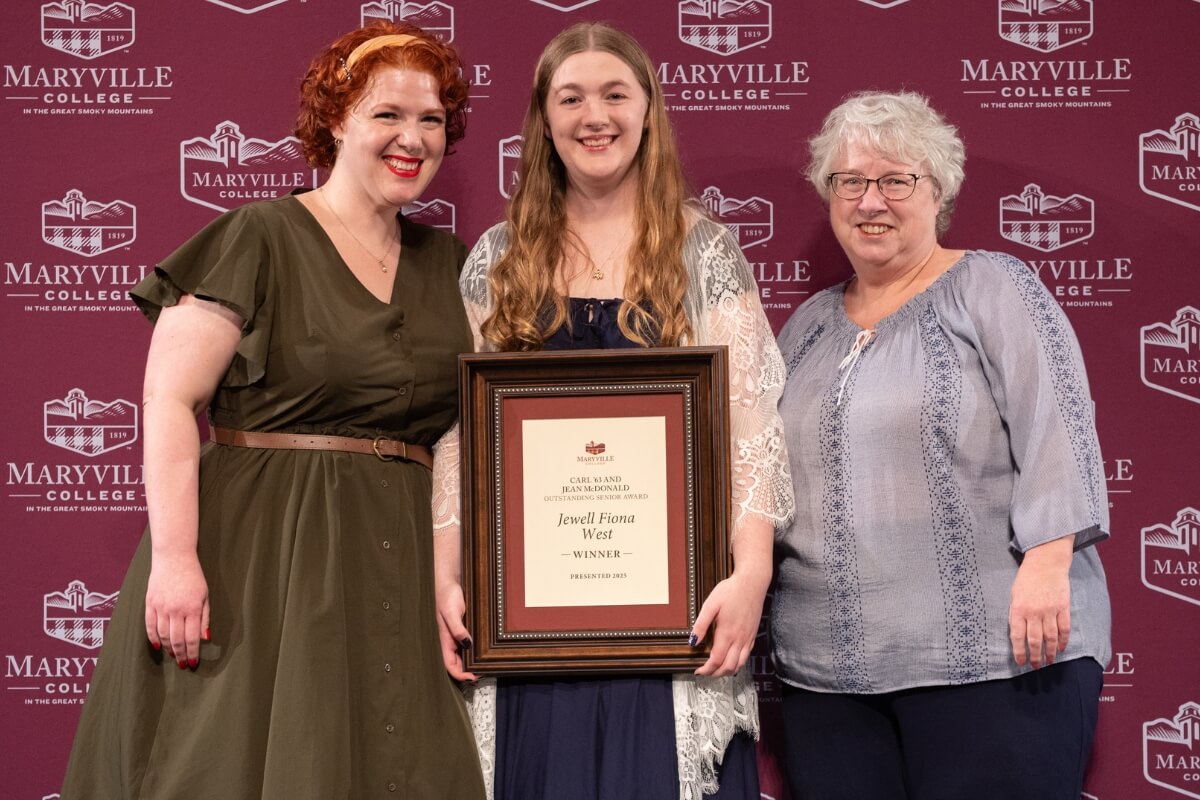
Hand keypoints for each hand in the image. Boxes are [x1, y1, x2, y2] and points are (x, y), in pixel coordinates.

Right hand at [144, 552, 208, 668]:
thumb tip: (206, 638)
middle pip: (176, 639)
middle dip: (181, 654)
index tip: (193, 663)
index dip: (192, 652)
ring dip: (168, 648)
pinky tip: (157, 646)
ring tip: (173, 656)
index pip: (192, 637)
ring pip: (163, 635)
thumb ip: (205, 617)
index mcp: (192, 608)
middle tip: (183, 664)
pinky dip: (153, 638)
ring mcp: (161, 606)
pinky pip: (150, 625)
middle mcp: (176, 610)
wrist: (174, 558)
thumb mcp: (205, 595)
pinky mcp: (150, 603)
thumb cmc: (193, 576)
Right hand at [436, 579, 476, 681]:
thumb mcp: (452, 612)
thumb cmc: (447, 596)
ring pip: (464, 656)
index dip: (460, 674)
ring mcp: (457, 636)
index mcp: (445, 640)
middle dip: (468, 672)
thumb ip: (458, 628)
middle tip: (483, 673)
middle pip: (457, 664)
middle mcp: (450, 641)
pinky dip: (475, 651)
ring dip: (472, 663)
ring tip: (485, 665)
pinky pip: (469, 644)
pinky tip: (484, 651)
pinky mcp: (464, 629)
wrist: (449, 583)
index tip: (473, 677)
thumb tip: (467, 644)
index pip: (449, 665)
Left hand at [691, 571, 767, 677]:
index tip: (698, 671)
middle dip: (715, 674)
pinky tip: (730, 659)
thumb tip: (693, 642)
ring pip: (740, 664)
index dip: (706, 670)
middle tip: (705, 672)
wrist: (752, 582)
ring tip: (716, 669)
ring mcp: (748, 638)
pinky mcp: (753, 635)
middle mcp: (739, 639)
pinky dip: (738, 663)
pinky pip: (746, 656)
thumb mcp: (711, 604)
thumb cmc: (731, 591)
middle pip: (728, 667)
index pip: (716, 661)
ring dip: (727, 671)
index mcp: (727, 633)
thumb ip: (701, 625)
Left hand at [1009, 536, 1073, 668]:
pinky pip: (1064, 628)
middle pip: (1034, 640)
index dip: (1019, 651)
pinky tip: (1061, 648)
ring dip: (1050, 652)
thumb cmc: (1027, 579)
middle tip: (1035, 667)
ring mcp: (1050, 610)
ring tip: (1049, 662)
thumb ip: (1016, 613)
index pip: (1017, 636)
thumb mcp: (1014, 595)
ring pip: (1050, 637)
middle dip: (1035, 656)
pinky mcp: (1063, 607)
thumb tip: (1018, 633)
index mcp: (1018, 609)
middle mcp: (1034, 612)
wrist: (1046, 563)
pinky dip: (1063, 640)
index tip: (1020, 662)